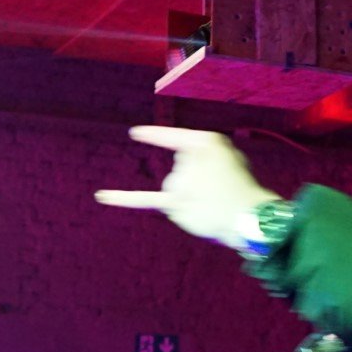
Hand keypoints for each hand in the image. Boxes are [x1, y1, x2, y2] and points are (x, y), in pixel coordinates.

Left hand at [97, 126, 280, 247]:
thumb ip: (203, 156)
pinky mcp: (174, 203)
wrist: (250, 217)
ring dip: (189, 197)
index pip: (175, 138)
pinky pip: (143, 200)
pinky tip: (101, 196)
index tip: (134, 134)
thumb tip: (184, 178)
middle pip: (180, 170)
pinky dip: (121, 198)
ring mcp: (179, 180)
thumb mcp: (230, 156)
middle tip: (219, 192)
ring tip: (212, 204)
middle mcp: (188, 157)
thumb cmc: (243, 187)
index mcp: (205, 141)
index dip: (155, 137)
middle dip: (196, 182)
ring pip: (174, 188)